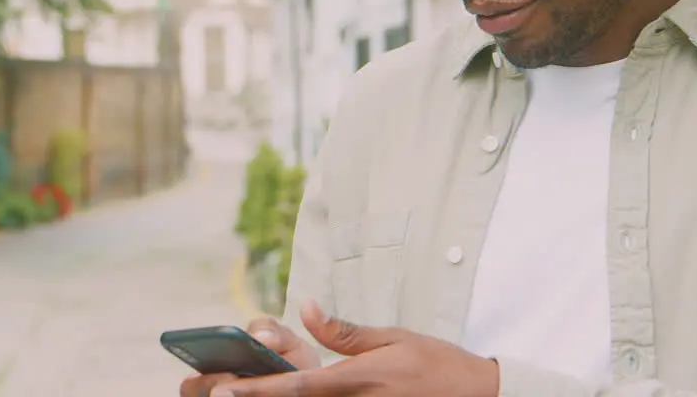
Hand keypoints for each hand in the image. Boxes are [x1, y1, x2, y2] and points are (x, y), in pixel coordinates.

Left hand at [206, 300, 498, 396]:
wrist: (477, 396)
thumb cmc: (435, 362)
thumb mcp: (392, 337)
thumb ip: (344, 331)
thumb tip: (304, 308)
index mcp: (359, 380)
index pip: (299, 387)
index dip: (258, 391)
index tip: (225, 391)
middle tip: (218, 394)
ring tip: (245, 392)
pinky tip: (285, 395)